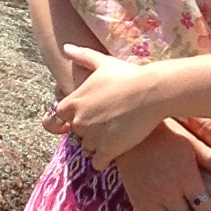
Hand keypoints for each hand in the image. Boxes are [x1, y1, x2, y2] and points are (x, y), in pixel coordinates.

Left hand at [45, 46, 179, 166]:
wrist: (152, 92)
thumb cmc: (128, 75)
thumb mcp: (103, 62)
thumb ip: (82, 56)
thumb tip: (65, 47)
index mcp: (73, 102)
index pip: (59, 117)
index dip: (72, 116)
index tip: (85, 115)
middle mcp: (78, 121)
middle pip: (76, 133)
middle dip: (88, 130)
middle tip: (108, 121)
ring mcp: (92, 138)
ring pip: (88, 148)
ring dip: (98, 145)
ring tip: (116, 133)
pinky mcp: (107, 151)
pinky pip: (97, 163)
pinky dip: (104, 159)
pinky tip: (116, 150)